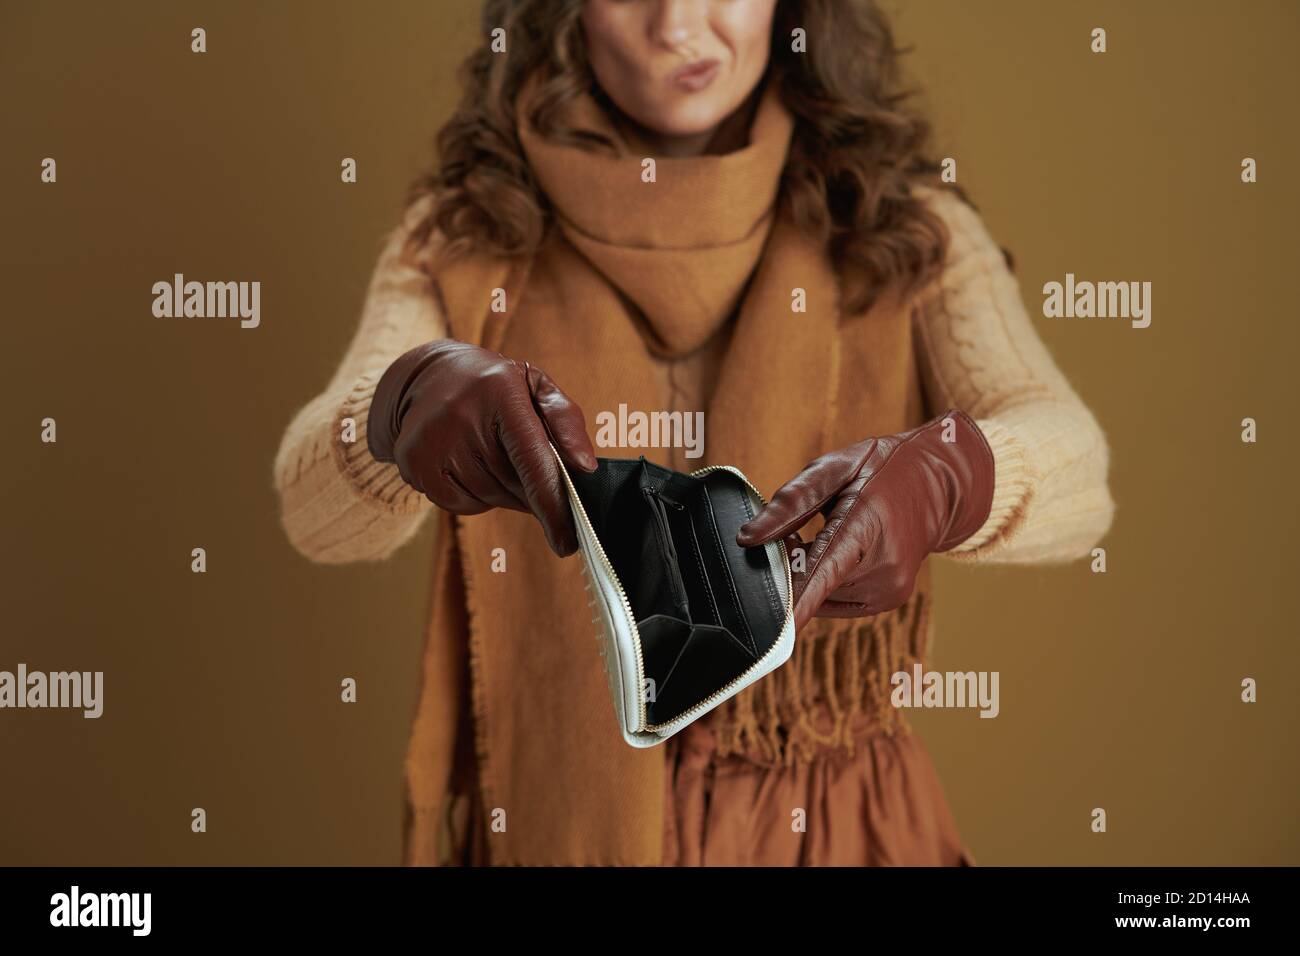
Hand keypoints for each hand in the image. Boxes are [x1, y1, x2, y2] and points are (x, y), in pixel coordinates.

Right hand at [367, 339, 597, 555]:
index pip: (532, 460)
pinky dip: (475, 494)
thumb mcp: (536, 386)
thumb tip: (585, 468)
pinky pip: (461, 504)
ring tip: (493, 455)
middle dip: (530, 489)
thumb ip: (566, 422)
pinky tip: (470, 465)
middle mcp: (461, 416)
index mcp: (500, 391)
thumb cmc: (495, 387)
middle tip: (526, 465)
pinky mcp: (413, 464)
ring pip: (489, 498)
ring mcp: (432, 441)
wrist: (428, 377)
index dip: (552, 504)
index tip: (567, 540)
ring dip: (503, 490)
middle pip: (513, 485)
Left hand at [736, 410, 994, 629]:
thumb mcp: (835, 468)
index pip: (826, 570)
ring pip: (823, 594)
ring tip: (828, 535)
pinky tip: (841, 553)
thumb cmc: (882, 469)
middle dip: (792, 563)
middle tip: (798, 529)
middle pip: (814, 583)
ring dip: (811, 573)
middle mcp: (884, 564)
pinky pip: (838, 599)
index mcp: (868, 523)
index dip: (799, 600)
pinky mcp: (888, 600)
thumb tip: (747, 538)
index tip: (777, 627)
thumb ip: (791, 502)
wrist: (940, 485)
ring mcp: (889, 588)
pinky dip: (828, 582)